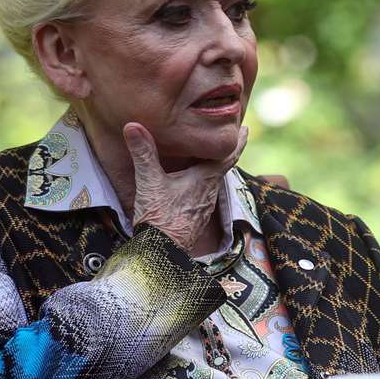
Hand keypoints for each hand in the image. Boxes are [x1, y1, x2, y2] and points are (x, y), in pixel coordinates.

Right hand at [126, 122, 245, 252]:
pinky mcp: (195, 217)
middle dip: (228, 152)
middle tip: (235, 137)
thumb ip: (143, 153)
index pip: (227, 156)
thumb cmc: (160, 218)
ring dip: (216, 168)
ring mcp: (203, 206)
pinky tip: (195, 184)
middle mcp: (209, 193)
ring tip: (214, 157)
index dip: (237, 142)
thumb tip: (133, 126)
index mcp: (205, 180)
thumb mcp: (149, 182)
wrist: (161, 252)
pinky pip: (204, 193)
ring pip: (214, 182)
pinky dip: (204, 182)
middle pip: (223, 168)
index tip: (246, 129)